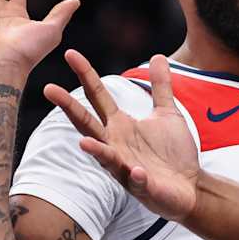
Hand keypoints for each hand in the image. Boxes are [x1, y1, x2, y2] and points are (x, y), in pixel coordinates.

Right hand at [46, 52, 200, 221]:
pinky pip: (135, 180)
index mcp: (120, 125)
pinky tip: (135, 170)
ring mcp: (125, 166)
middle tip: (48, 89)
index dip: (85, 74)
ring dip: (95, 150)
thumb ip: (161, 87)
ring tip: (84, 143)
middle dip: (69, 107)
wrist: (190, 185)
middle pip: (87, 124)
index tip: (70, 53)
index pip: (97, 96)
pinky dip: (135, 176)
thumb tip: (159, 56)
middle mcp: (115, 144)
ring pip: (104, 157)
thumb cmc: (172, 152)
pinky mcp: (142, 185)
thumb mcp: (167, 113)